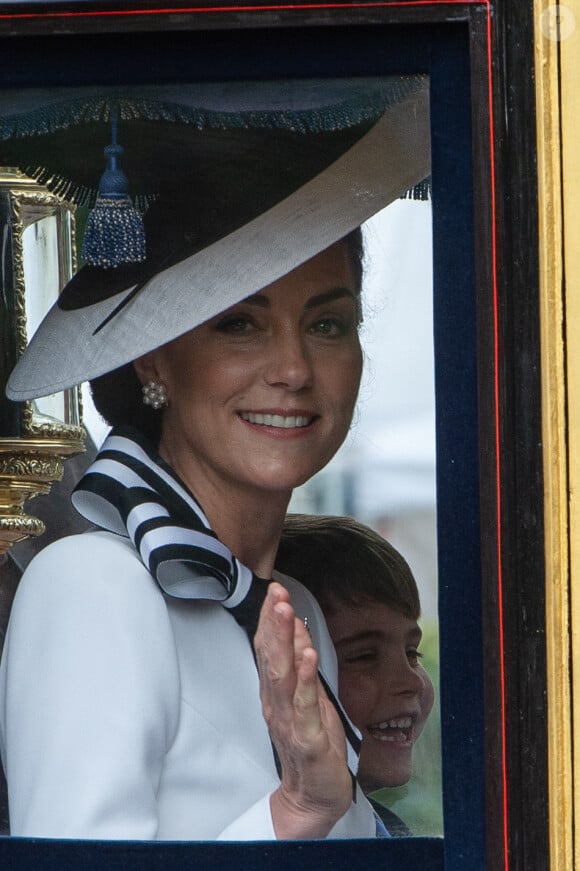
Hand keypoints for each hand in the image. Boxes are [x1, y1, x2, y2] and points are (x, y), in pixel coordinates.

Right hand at [254, 582, 352, 838]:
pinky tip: (307, 656)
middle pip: (271, 656)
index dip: (270, 619)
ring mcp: (290, 720)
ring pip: (282, 675)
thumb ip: (299, 663)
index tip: (274, 589)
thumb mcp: (307, 695)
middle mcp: (277, 703)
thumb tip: (296, 627)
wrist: (314, 796)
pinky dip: (304, 678)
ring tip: (286, 612)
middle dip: (273, 622)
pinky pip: (305, 705)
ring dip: (284, 641)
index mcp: (275, 692)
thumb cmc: (311, 744)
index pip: (268, 649)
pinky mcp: (308, 738)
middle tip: (276, 592)